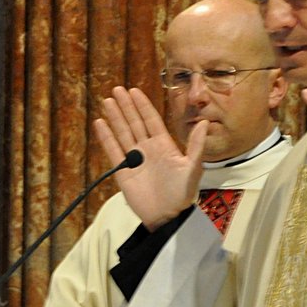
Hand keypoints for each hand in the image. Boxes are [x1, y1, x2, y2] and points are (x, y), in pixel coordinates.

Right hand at [94, 86, 205, 229]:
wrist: (168, 217)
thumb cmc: (182, 194)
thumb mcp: (193, 168)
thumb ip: (196, 145)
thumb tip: (205, 122)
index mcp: (164, 146)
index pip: (151, 120)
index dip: (142, 105)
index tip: (134, 91)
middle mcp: (148, 150)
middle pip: (134, 123)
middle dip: (126, 106)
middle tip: (117, 89)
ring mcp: (135, 160)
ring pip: (123, 133)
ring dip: (115, 117)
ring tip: (107, 101)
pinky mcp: (123, 172)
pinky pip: (113, 151)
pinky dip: (106, 137)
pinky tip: (101, 123)